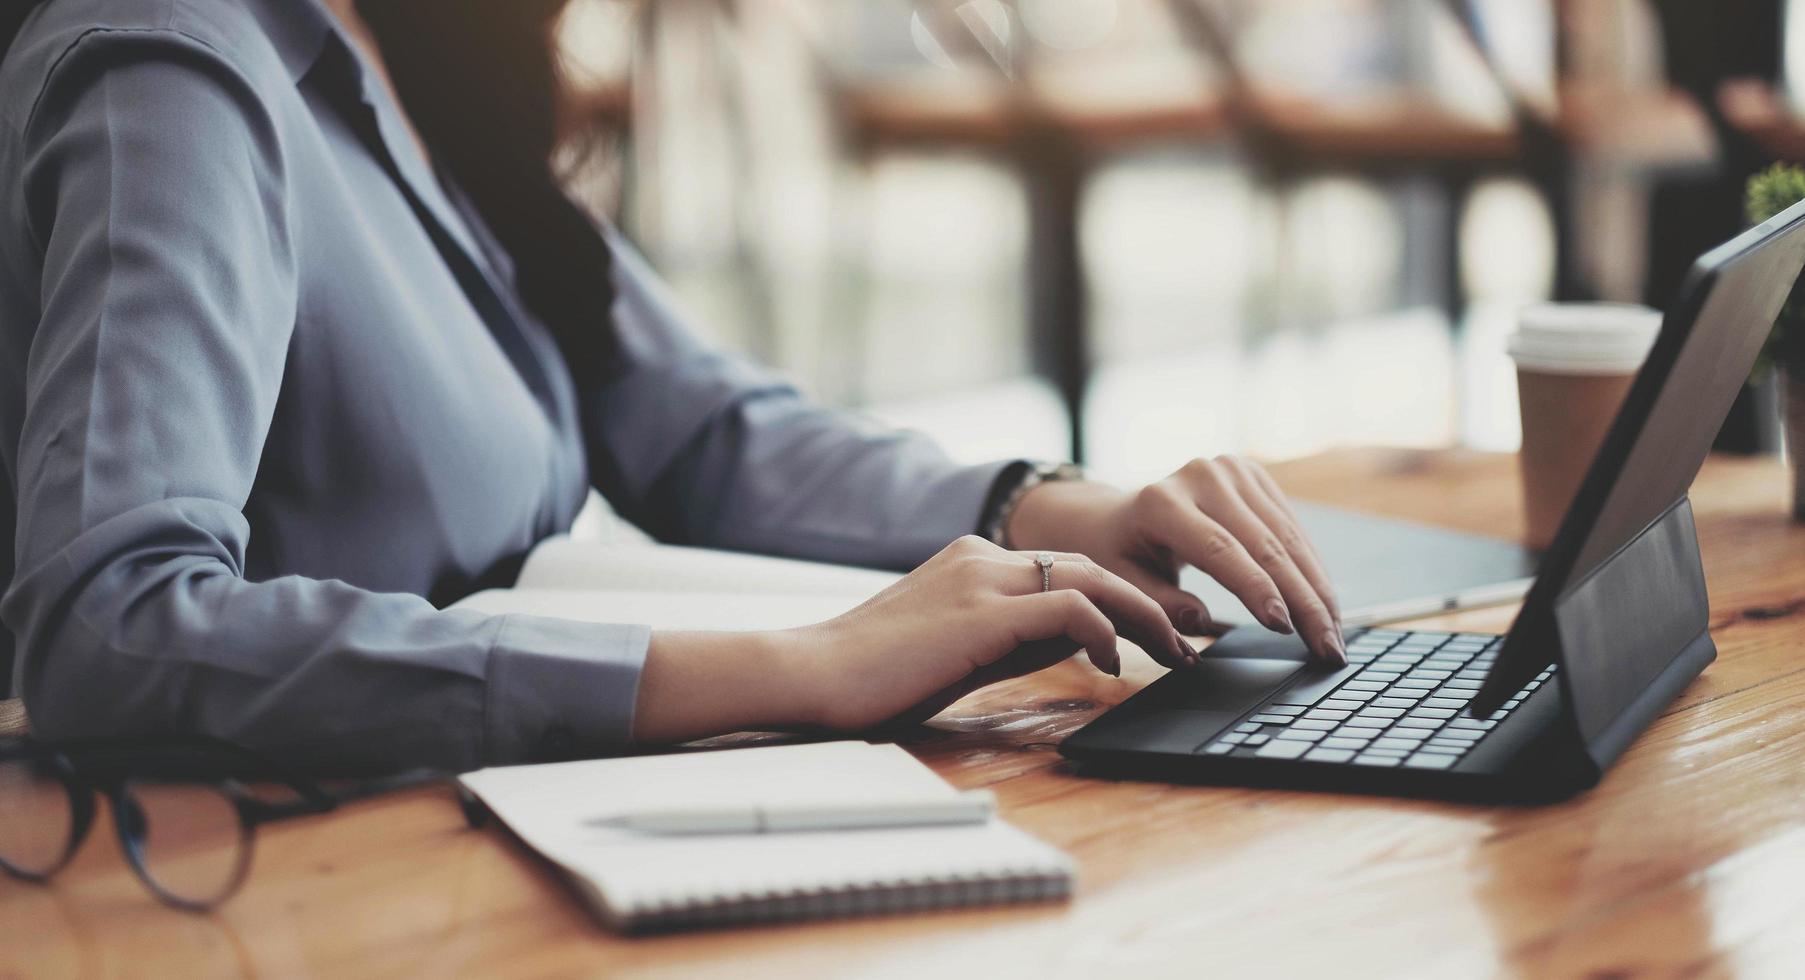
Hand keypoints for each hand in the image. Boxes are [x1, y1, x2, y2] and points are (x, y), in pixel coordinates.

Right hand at [793, 536, 1195, 731]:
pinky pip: (1069, 608)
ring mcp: (982, 579)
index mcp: (975, 559)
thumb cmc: (877, 674)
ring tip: (1173, 655)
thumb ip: (1017, 635)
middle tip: (1188, 644)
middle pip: (1091, 566)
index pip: (1067, 569)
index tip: (1156, 635)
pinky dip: (1104, 632)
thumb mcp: (961, 648)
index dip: (1121, 599)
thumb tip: (1081, 642)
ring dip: (1144, 617)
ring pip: (1091, 580)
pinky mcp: (982, 612)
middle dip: (1148, 604)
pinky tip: (1114, 664)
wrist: (813, 674)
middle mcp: (983, 557)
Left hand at [1004, 456, 1345, 664]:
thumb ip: (1157, 605)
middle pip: (1264, 545)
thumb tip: (1202, 622)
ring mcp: (1232, 470)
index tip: (1284, 628)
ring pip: (1287, 537)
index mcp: (1161, 501)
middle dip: (1302, 602)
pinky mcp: (1254, 476)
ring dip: (1317, 590)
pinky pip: (1292, 528)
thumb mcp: (1122, 584)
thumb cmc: (1118, 555)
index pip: (1219, 549)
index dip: (1255, 589)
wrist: (1117, 515)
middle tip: (1327, 650)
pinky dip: (1311, 569)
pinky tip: (1326, 604)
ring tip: (1334, 636)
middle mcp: (1202, 476)